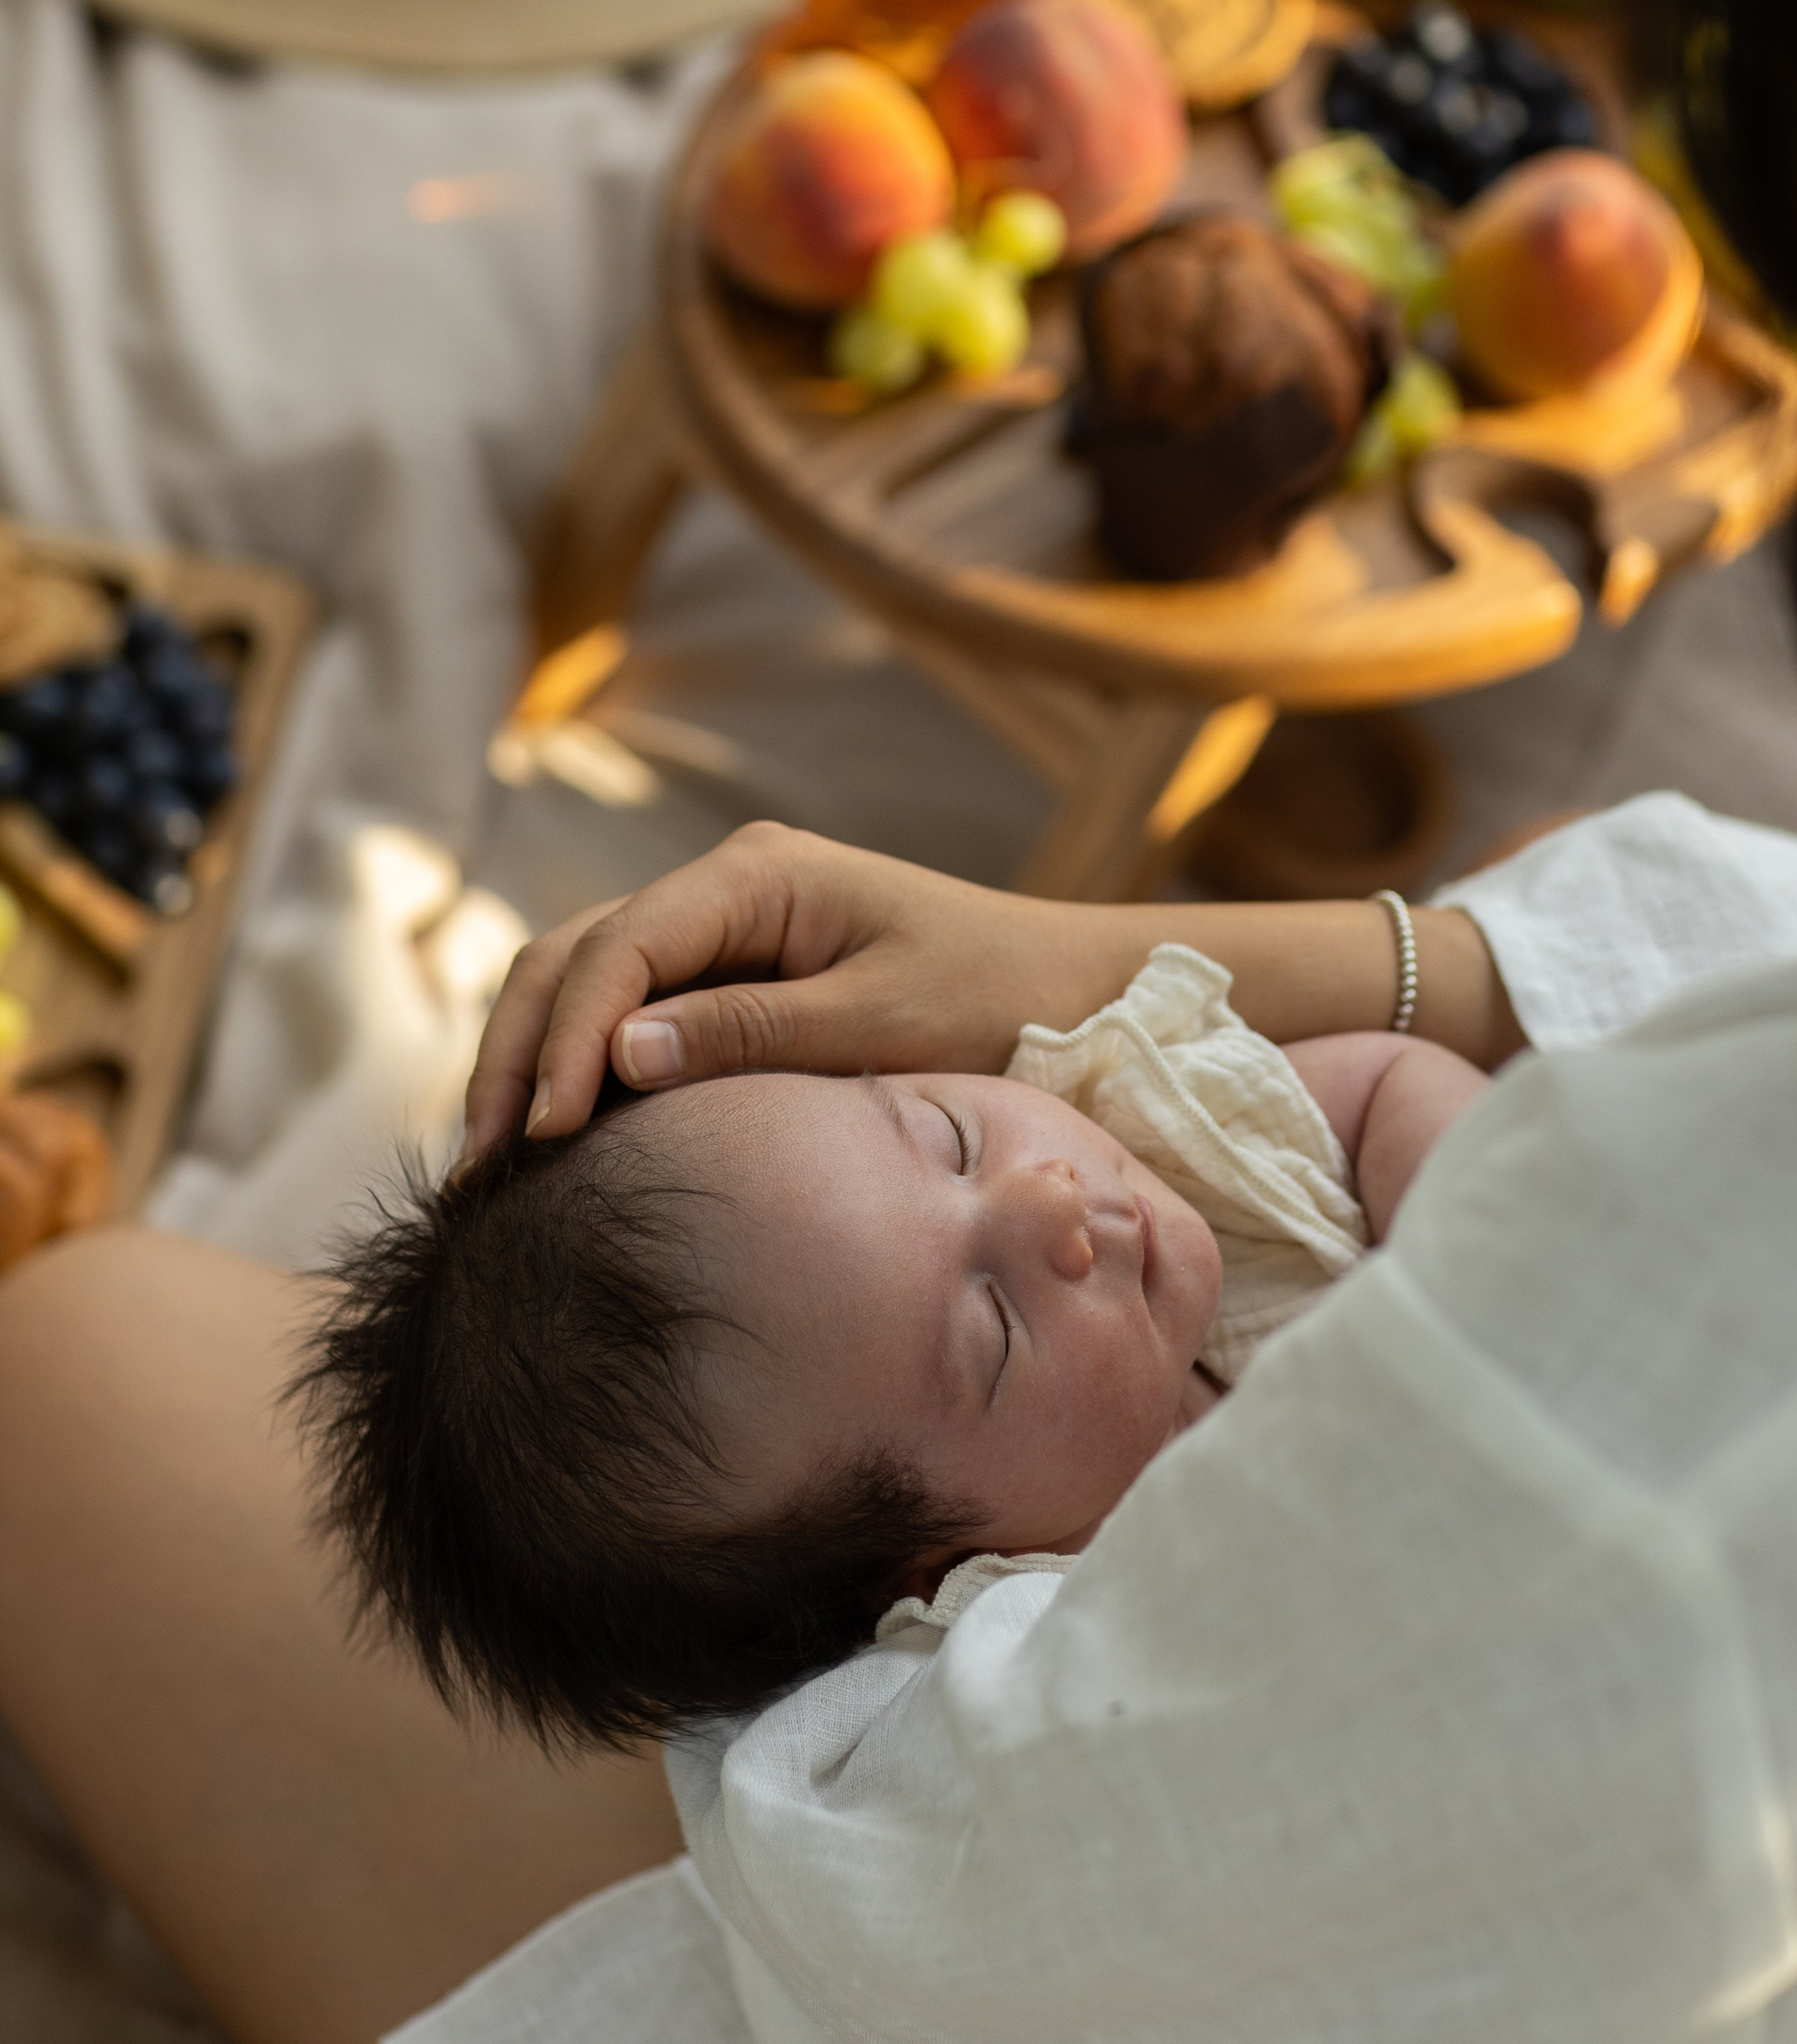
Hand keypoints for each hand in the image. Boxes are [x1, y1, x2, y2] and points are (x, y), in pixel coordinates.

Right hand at [460, 822, 1145, 1158]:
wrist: (1067, 993)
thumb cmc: (994, 1001)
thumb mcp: (883, 1023)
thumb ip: (754, 1034)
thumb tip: (618, 1058)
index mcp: (760, 873)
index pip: (621, 946)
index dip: (569, 1039)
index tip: (544, 1135)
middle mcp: (725, 885)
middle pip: (573, 954)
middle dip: (518, 1053)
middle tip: (482, 1169)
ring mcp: (720, 928)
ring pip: (581, 981)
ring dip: (530, 1063)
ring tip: (491, 1171)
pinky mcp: (727, 976)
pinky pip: (625, 1012)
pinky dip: (575, 1070)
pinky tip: (549, 1146)